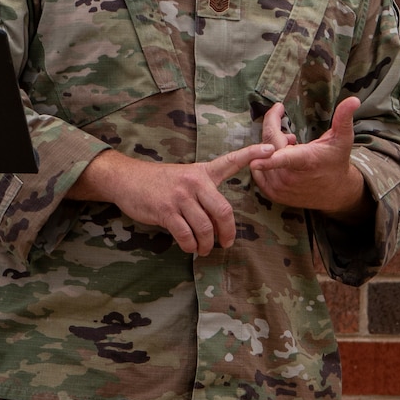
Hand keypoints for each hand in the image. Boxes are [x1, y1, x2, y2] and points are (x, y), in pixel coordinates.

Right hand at [69, 143, 276, 254]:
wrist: (128, 180)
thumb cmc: (160, 182)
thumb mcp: (186, 176)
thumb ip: (205, 191)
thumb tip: (221, 220)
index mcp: (203, 172)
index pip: (231, 161)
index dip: (252, 155)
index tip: (272, 150)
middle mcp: (195, 182)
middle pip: (223, 211)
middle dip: (228, 232)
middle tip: (226, 243)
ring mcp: (180, 197)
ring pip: (205, 227)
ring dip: (207, 243)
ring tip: (204, 248)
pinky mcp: (166, 211)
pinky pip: (186, 235)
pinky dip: (191, 245)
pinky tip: (190, 246)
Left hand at [252, 97, 370, 219]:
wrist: (335, 192)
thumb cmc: (337, 160)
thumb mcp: (343, 138)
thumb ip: (343, 118)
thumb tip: (354, 100)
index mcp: (305, 161)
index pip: (284, 159)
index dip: (268, 160)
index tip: (254, 161)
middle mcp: (289, 177)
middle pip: (268, 144)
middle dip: (275, 130)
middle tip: (293, 135)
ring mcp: (279, 187)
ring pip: (261, 156)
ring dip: (272, 146)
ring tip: (292, 148)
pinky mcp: (273, 193)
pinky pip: (258, 170)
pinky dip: (265, 160)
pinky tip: (282, 158)